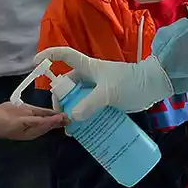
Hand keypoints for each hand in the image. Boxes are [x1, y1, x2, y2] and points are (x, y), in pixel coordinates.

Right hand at [0, 102, 65, 140]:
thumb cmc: (4, 125)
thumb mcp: (20, 123)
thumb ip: (35, 121)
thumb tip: (49, 120)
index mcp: (33, 131)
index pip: (47, 126)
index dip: (56, 122)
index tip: (66, 118)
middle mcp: (33, 126)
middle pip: (49, 123)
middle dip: (59, 121)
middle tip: (71, 118)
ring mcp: (30, 118)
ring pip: (46, 117)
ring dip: (56, 117)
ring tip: (66, 115)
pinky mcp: (26, 112)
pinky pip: (39, 112)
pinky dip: (47, 112)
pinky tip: (54, 112)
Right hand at [32, 49, 173, 119]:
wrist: (153, 87)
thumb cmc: (129, 82)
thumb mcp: (108, 92)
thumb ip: (90, 104)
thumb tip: (72, 117)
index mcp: (87, 68)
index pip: (64, 56)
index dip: (49, 56)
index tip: (35, 62)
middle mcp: (89, 77)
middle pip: (67, 86)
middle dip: (61, 101)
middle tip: (60, 118)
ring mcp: (97, 89)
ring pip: (77, 100)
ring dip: (72, 113)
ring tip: (70, 130)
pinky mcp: (105, 100)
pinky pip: (88, 108)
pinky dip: (83, 118)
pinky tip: (82, 131)